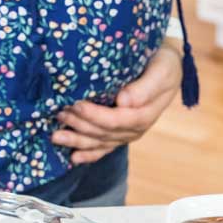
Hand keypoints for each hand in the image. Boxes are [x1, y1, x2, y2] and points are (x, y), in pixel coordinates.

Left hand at [50, 42, 182, 164]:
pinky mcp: (120, 132)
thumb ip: (144, 89)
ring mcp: (126, 133)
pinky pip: (103, 147)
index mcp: (144, 115)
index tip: (76, 104)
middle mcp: (134, 128)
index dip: (94, 115)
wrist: (166, 67)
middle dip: (79, 125)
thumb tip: (123, 101)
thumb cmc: (163, 65)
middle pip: (102, 132)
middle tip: (59, 112)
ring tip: (56, 136)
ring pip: (99, 142)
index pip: (114, 120)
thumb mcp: (161, 72)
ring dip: (77, 140)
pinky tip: (73, 157)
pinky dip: (88, 153)